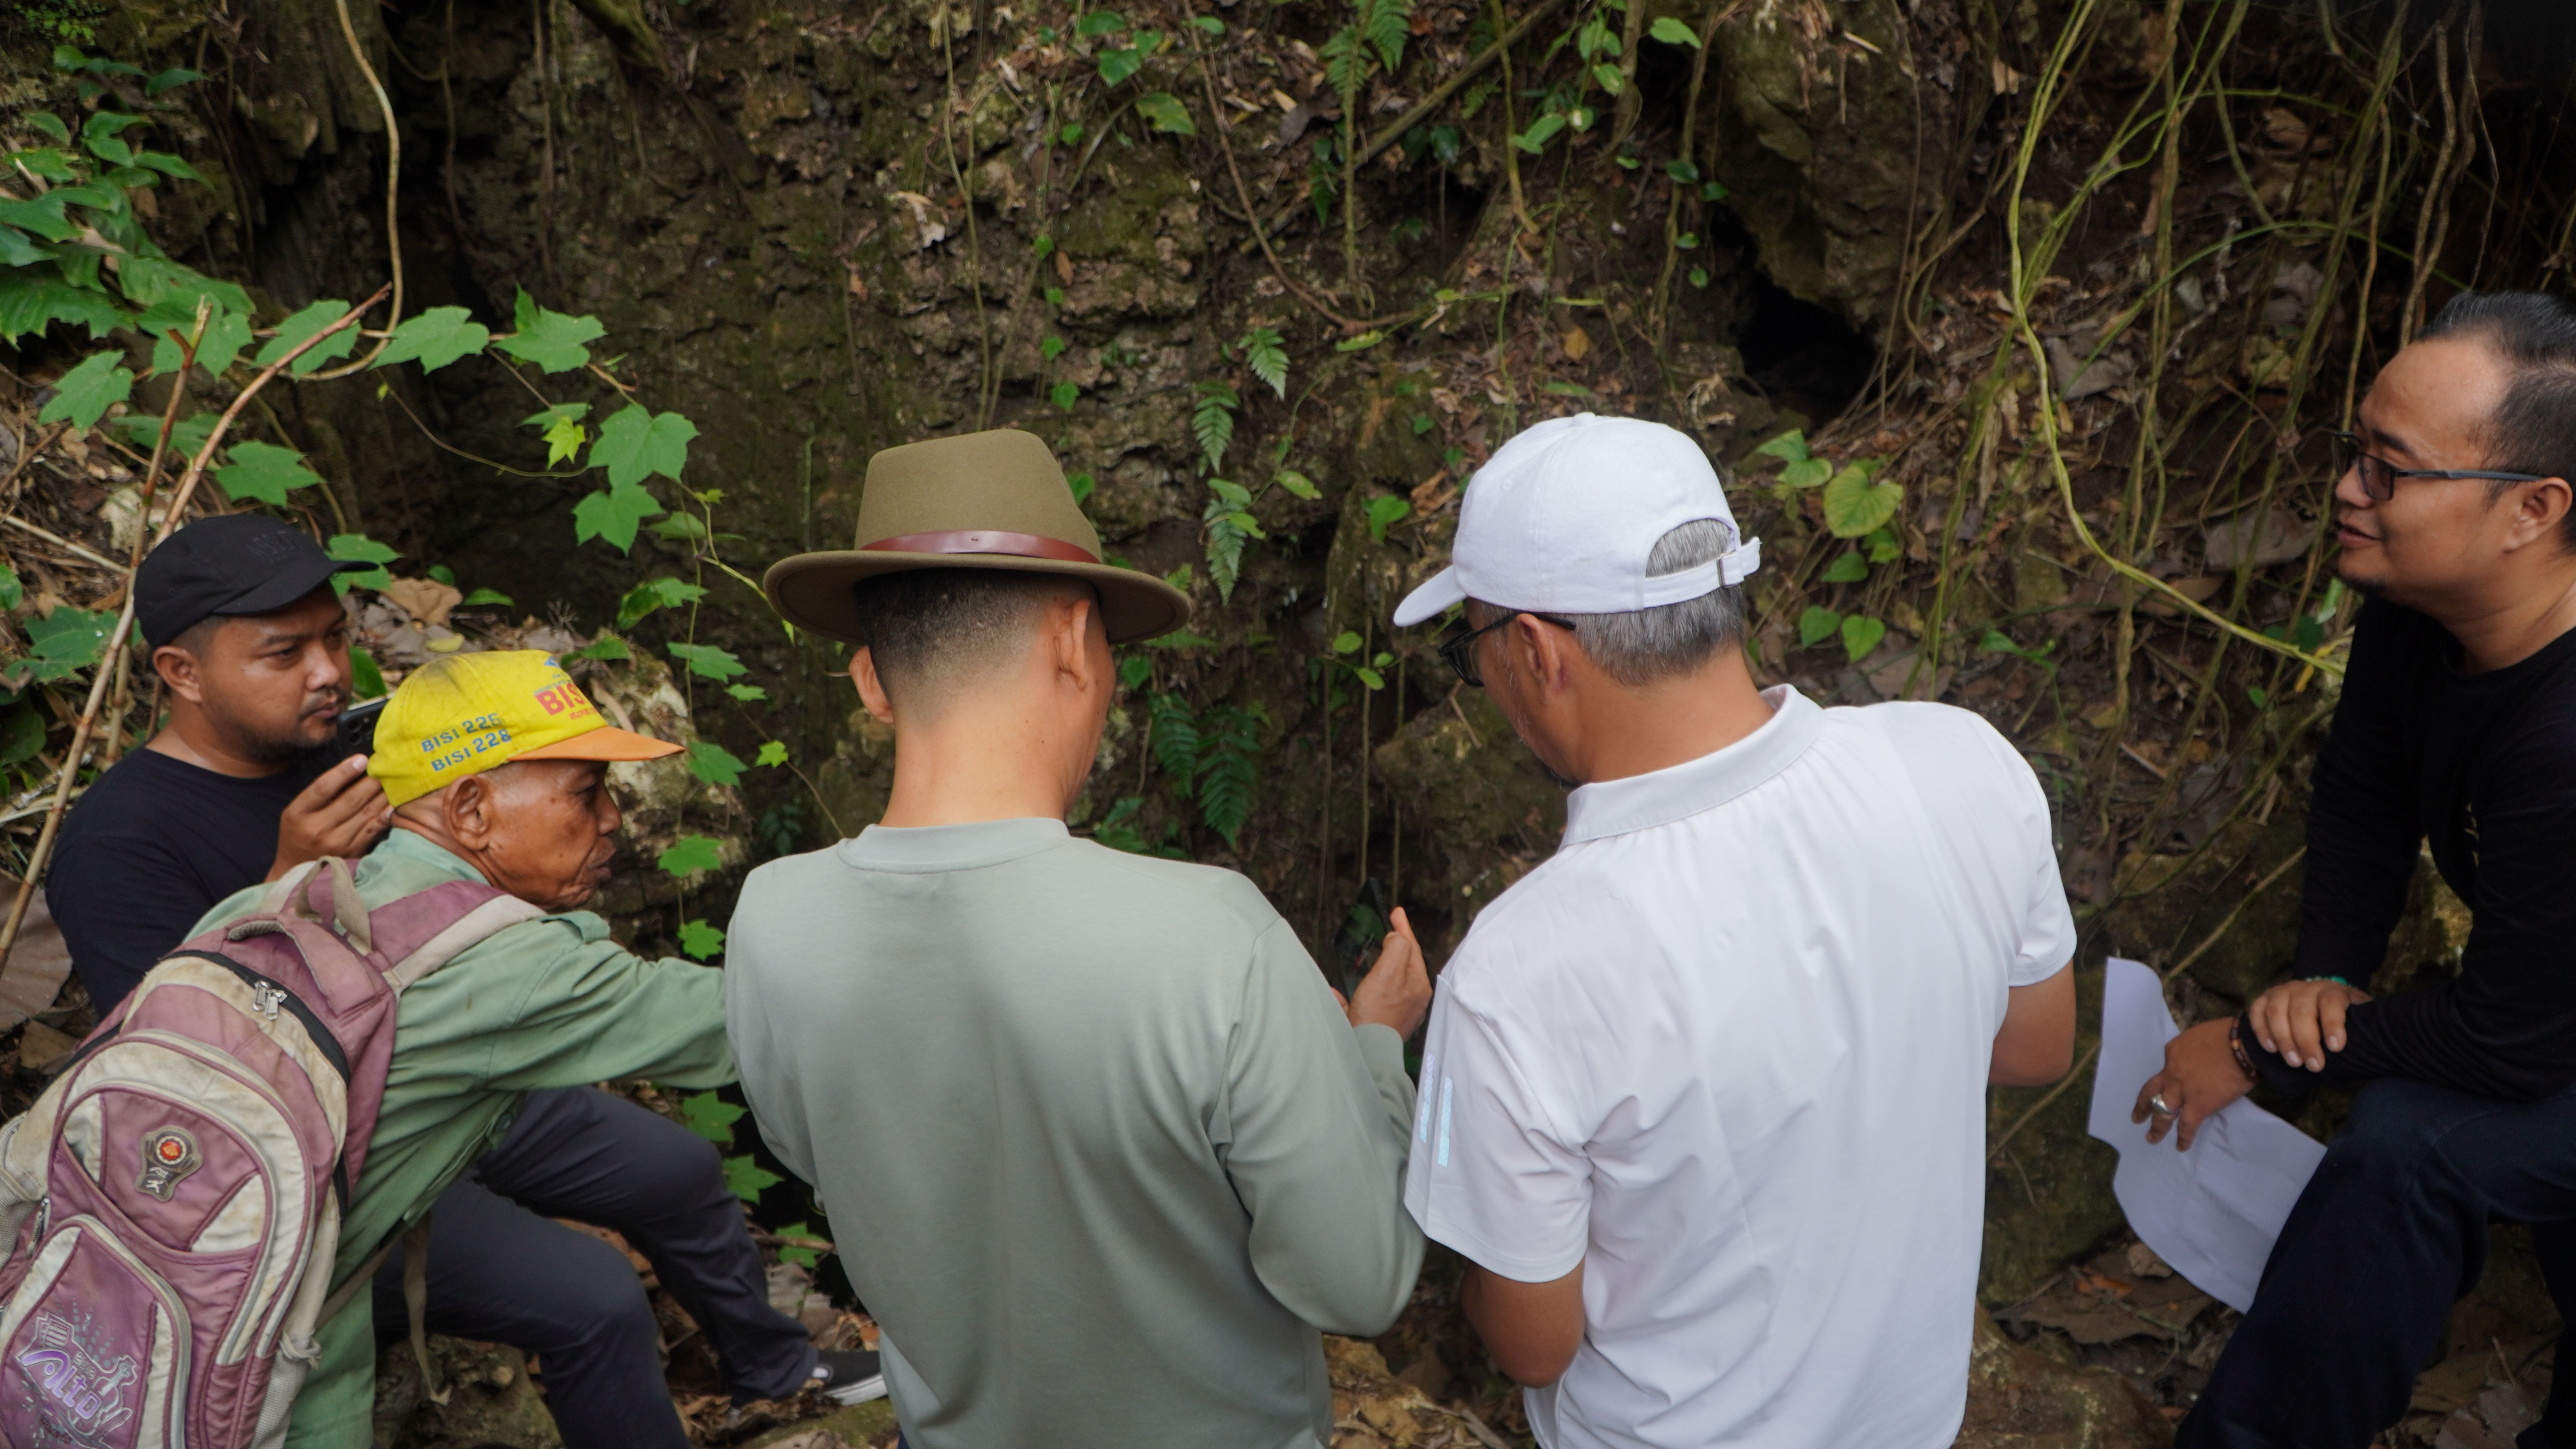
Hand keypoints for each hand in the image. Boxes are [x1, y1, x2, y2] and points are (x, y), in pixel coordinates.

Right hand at [268, 754, 391, 880]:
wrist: (297, 872)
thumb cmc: (299, 836)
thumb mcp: (297, 813)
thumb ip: (319, 796)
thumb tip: (352, 772)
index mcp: (298, 814)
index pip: (322, 787)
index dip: (344, 771)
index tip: (362, 759)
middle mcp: (317, 829)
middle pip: (350, 799)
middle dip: (371, 780)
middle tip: (386, 767)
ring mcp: (336, 843)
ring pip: (365, 812)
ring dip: (382, 794)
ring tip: (393, 781)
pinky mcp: (352, 853)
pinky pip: (372, 830)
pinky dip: (384, 816)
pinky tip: (393, 804)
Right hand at [1347, 907, 1431, 1037]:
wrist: (1367, 1050)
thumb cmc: (1378, 1013)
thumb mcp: (1388, 972)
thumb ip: (1397, 948)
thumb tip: (1397, 937)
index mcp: (1417, 984)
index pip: (1411, 948)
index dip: (1403, 927)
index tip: (1396, 912)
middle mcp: (1412, 998)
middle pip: (1402, 965)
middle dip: (1392, 948)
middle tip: (1387, 930)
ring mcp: (1398, 1012)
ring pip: (1385, 983)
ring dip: (1372, 971)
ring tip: (1362, 960)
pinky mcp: (1381, 1023)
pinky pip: (1367, 1003)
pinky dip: (1354, 996)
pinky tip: (1338, 993)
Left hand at [2131, 1018, 2255, 1150]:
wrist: (2241, 1047)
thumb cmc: (2227, 1035)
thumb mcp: (2200, 1035)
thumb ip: (2193, 1049)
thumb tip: (2198, 1057)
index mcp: (2172, 1052)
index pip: (2166, 1066)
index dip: (2169, 1074)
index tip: (2174, 1080)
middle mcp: (2171, 1072)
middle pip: (2152, 1091)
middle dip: (2143, 1105)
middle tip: (2137, 1117)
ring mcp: (2181, 1091)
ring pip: (2162, 1112)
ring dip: (2157, 1127)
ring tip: (2151, 1138)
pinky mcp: (2197, 1106)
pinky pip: (2186, 1126)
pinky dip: (2183, 1138)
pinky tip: (2180, 1147)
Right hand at [2247, 977, 2371, 1071]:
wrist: (2318, 1001)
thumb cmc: (2342, 1019)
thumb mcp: (2358, 1020)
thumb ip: (2364, 1031)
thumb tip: (2375, 1053)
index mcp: (2332, 991)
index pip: (2331, 1002)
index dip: (2333, 1023)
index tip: (2336, 1047)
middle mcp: (2306, 988)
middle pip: (2301, 1011)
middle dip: (2306, 1041)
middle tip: (2314, 1066)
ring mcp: (2282, 991)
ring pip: (2276, 1011)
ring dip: (2283, 1039)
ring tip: (2294, 1062)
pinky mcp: (2264, 998)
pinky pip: (2256, 1012)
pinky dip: (2261, 1030)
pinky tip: (2271, 1049)